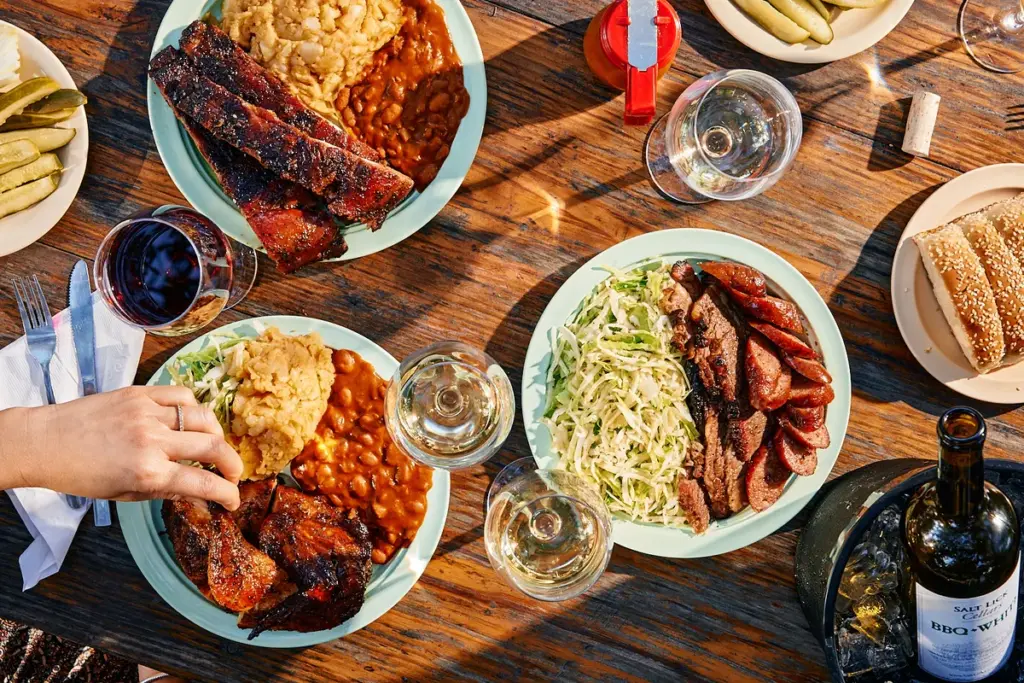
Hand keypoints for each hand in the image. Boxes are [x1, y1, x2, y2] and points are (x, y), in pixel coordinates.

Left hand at [0, 386, 242, 508]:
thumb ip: (167, 492)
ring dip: (216, 434)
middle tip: (232, 474)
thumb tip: (202, 497)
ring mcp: (148, 413)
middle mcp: (152, 441)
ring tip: (213, 444)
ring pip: (204, 417)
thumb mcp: (125, 493)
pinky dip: (193, 408)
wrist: (44, 442)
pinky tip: (189, 419)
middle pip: (213, 447)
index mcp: (147, 473)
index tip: (233, 500)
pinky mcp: (140, 393)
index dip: (226, 494)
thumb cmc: (81, 475)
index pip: (203, 483)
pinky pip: (182, 395)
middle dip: (232, 464)